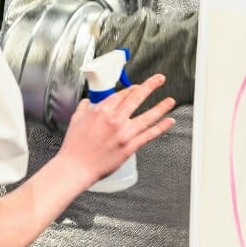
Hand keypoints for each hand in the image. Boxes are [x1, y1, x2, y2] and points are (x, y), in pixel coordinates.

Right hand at [60, 73, 175, 182]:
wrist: (76, 167)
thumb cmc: (75, 147)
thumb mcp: (76, 120)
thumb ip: (84, 108)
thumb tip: (87, 103)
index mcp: (102, 111)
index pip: (122, 94)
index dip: (132, 89)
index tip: (137, 87)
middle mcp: (115, 120)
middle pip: (137, 98)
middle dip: (150, 86)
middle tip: (159, 79)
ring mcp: (124, 133)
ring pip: (148, 116)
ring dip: (161, 107)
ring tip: (170, 101)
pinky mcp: (130, 147)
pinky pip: (149, 135)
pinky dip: (161, 127)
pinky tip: (168, 122)